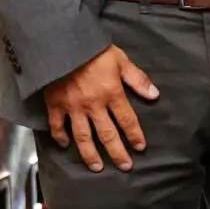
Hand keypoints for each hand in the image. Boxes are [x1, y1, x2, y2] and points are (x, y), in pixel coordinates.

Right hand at [44, 44, 159, 171]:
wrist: (61, 42)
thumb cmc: (93, 49)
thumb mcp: (120, 60)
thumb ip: (137, 79)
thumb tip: (154, 94)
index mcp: (112, 93)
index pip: (127, 120)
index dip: (135, 136)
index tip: (140, 148)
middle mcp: (93, 105)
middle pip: (107, 135)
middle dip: (117, 153)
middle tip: (124, 167)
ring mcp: (73, 107)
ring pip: (83, 137)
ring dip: (90, 154)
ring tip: (97, 167)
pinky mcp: (55, 104)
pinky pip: (57, 126)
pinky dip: (60, 137)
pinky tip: (64, 145)